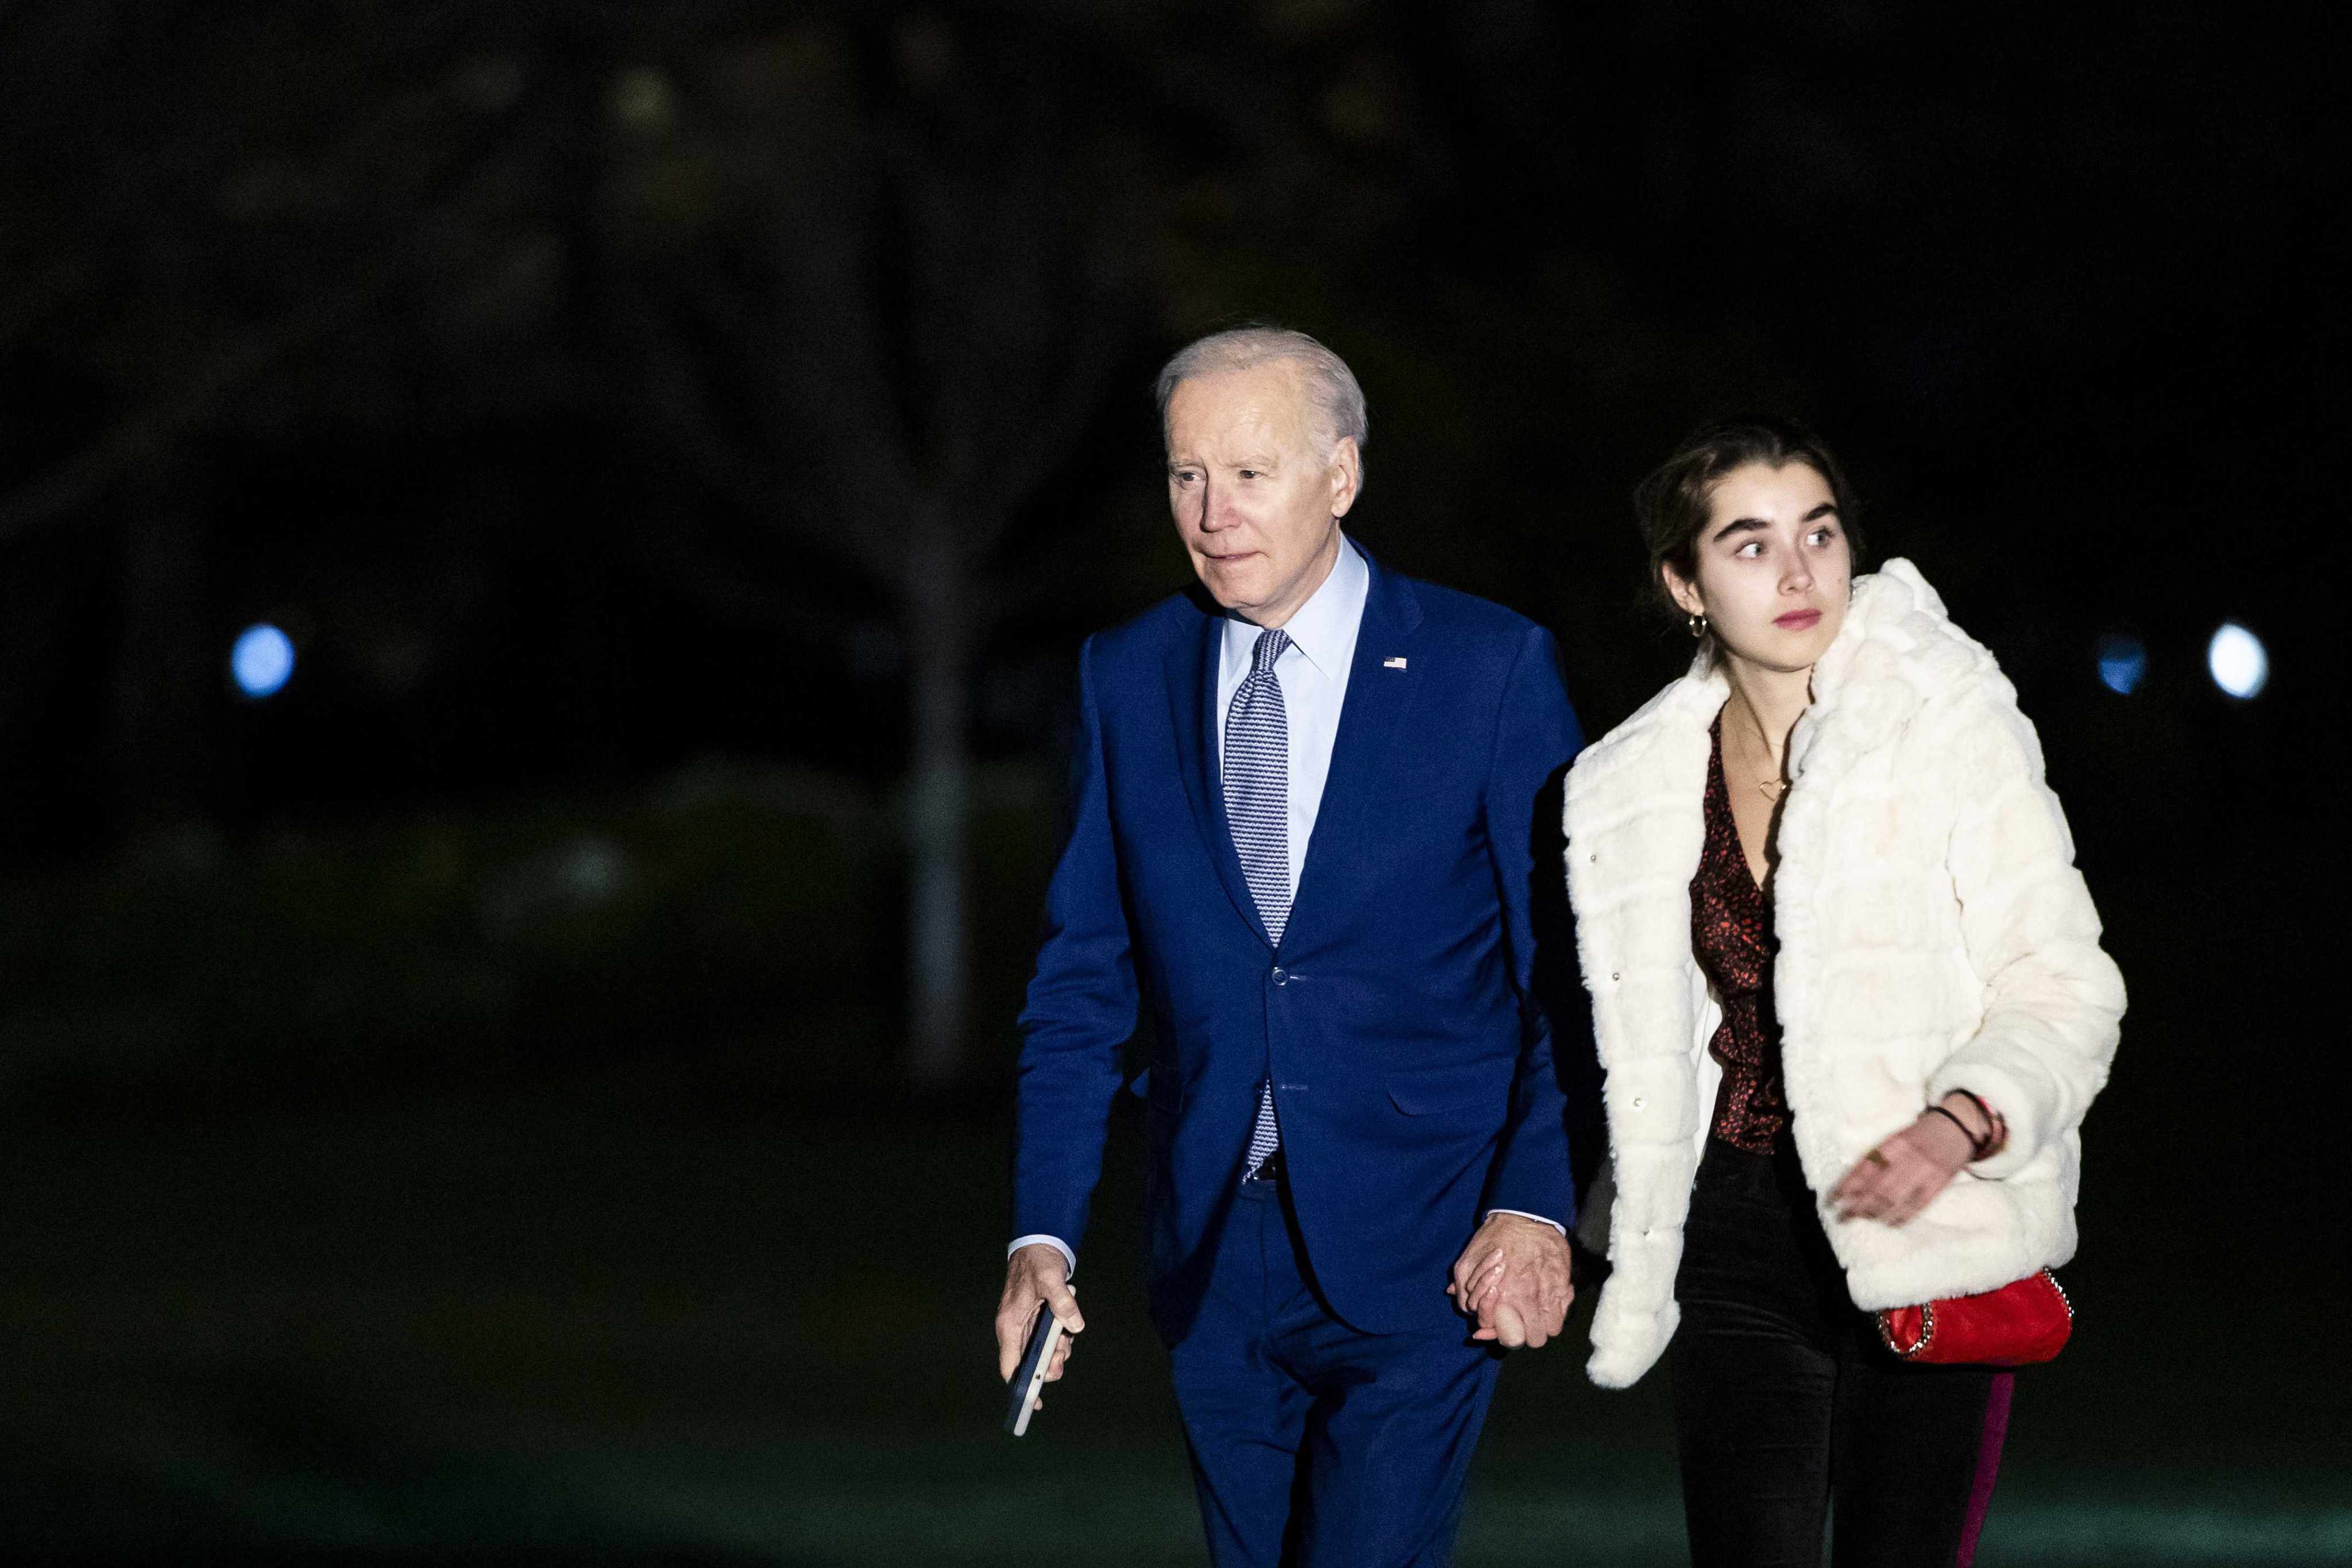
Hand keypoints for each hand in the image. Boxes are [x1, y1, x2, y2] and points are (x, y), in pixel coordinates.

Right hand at [995, 1244, 1083, 1406]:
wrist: (1038, 1244)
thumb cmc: (1038, 1261)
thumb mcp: (1051, 1278)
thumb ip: (1062, 1302)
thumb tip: (1075, 1325)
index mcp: (1010, 1324)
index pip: (1010, 1366)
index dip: (1020, 1387)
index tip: (1035, 1403)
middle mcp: (1015, 1328)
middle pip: (1029, 1363)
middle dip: (1048, 1364)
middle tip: (1063, 1352)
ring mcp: (1026, 1325)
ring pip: (1041, 1353)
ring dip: (1058, 1350)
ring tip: (1066, 1335)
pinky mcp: (1037, 1321)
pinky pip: (1048, 1340)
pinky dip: (1060, 1339)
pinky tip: (1068, 1326)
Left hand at [1450, 1213, 1571, 1348]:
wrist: (1525, 1214)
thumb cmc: (1495, 1237)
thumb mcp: (1468, 1261)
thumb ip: (1463, 1287)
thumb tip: (1455, 1298)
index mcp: (1503, 1297)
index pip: (1507, 1337)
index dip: (1502, 1336)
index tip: (1500, 1329)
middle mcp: (1528, 1299)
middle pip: (1534, 1339)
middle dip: (1527, 1334)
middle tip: (1520, 1323)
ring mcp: (1549, 1293)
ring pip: (1552, 1329)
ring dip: (1544, 1325)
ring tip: (1535, 1314)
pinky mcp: (1564, 1284)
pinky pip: (1564, 1311)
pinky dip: (1557, 1310)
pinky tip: (1548, 1301)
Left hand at [1827, 1106, 1974, 1224]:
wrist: (1956, 1128)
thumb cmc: (1919, 1135)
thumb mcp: (1895, 1139)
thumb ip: (1877, 1157)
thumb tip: (1851, 1183)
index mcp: (1891, 1144)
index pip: (1863, 1169)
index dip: (1845, 1187)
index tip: (1831, 1200)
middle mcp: (1906, 1158)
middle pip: (1876, 1188)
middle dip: (1856, 1205)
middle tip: (1842, 1217)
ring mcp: (1923, 1172)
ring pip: (1894, 1198)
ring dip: (1874, 1212)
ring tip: (1861, 1219)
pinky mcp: (1938, 1183)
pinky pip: (1917, 1205)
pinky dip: (1901, 1217)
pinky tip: (1889, 1223)